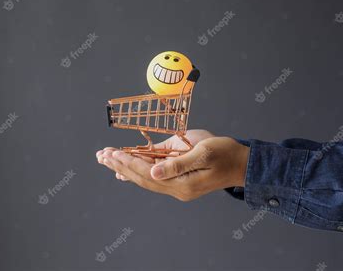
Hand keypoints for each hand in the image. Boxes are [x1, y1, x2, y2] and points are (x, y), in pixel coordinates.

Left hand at [99, 129, 214, 180]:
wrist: (242, 163)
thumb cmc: (225, 153)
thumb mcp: (203, 153)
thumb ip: (177, 164)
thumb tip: (153, 173)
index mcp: (182, 183)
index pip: (147, 172)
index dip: (128, 162)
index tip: (111, 153)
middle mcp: (177, 189)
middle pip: (142, 178)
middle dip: (120, 165)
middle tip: (101, 156)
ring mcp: (178, 187)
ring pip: (146, 179)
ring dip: (126, 168)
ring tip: (107, 160)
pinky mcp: (179, 182)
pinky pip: (154, 178)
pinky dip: (138, 172)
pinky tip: (125, 171)